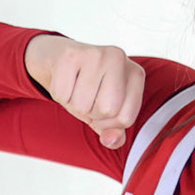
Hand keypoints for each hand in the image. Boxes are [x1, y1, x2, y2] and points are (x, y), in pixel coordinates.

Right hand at [24, 34, 144, 149]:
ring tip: (75, 88)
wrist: (59, 57)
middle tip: (87, 97)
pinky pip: (62, 96)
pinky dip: (60, 96)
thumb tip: (111, 141)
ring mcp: (95, 54)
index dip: (109, 123)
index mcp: (135, 74)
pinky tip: (65, 81)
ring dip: (74, 104)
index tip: (103, 107)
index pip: (125, 119)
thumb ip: (114, 131)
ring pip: (82, 105)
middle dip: (92, 113)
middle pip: (107, 111)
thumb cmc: (87, 86)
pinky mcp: (70, 55)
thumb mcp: (106, 110)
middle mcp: (119, 58)